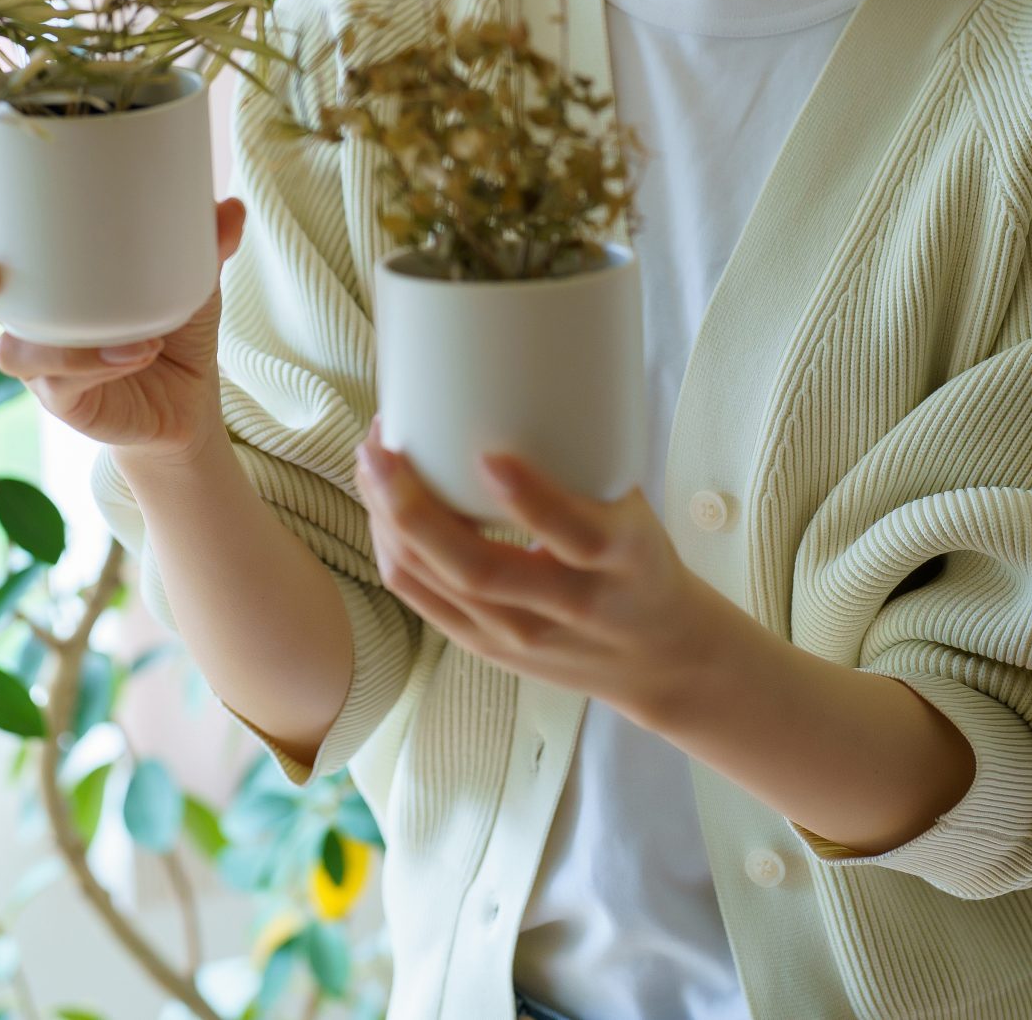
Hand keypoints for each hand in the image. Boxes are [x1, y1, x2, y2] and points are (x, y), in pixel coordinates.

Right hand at [0, 176, 245, 462]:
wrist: (187, 397)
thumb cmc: (168, 318)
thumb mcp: (189, 272)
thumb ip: (203, 240)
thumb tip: (230, 207)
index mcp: (38, 263)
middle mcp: (22, 310)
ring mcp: (36, 358)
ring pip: (5, 347)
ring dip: (32, 335)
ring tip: (72, 318)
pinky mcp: (60, 398)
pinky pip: (61, 380)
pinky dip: (96, 363)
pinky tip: (137, 350)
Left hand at [352, 422, 715, 723]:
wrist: (660, 657)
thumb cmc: (638, 561)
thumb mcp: (634, 512)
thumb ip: (583, 463)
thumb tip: (513, 373)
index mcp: (621, 561)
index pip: (578, 536)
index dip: (532, 499)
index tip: (490, 455)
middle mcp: (570, 607)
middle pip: (479, 570)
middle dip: (416, 508)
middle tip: (383, 447)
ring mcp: (522, 637)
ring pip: (436, 584)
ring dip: (390, 521)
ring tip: (371, 462)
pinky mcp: (487, 648)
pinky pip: (421, 598)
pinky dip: (392, 549)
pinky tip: (379, 507)